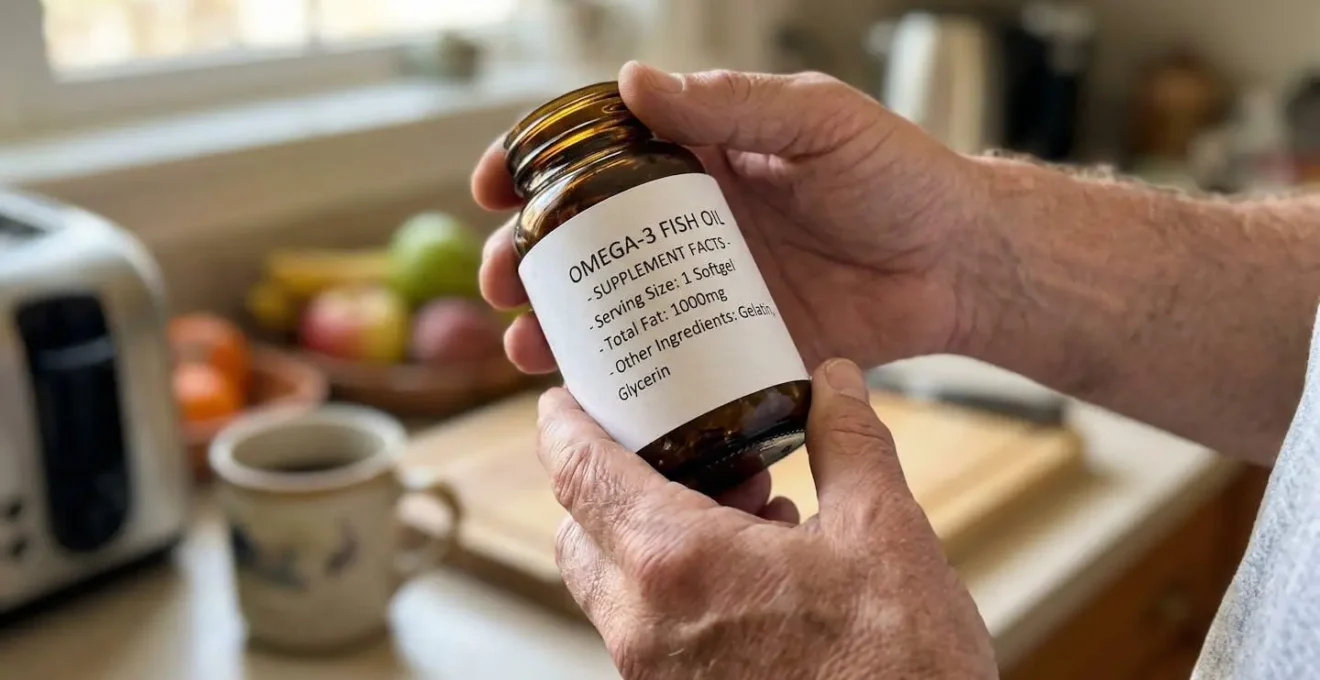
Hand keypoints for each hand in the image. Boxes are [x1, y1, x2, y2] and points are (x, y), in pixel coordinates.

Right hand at [473, 62, 978, 373]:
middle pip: (583, 240)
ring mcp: (706, 290)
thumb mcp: (818, 122)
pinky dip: (622, 382)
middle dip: (528, 261)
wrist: (960, 264)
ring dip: (558, 328)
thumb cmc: (898, 177)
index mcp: (698, 157)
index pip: (595, 153)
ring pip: (611, 309)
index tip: (491, 185)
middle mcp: (689, 224)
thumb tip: (634, 83)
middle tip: (501, 284)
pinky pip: (665, 366)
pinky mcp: (733, 349)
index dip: (533, 165)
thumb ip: (732, 105)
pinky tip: (592, 396)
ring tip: (525, 349)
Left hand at [538, 358, 995, 679]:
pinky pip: (646, 625)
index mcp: (677, 563)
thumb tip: (834, 381)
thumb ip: (847, 441)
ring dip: (651, 529)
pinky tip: (758, 564)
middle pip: (580, 528)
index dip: (563, 423)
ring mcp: (656, 672)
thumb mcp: (885, 533)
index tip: (564, 396)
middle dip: (615, 477)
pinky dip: (675, 580)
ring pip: (611, 581)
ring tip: (745, 503)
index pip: (578, 474)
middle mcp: (644, 624)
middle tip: (682, 444)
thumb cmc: (898, 667)